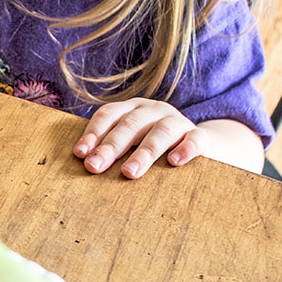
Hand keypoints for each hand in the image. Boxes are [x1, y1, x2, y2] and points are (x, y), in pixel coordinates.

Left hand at [75, 98, 203, 178]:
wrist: (194, 144)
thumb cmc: (149, 146)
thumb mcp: (129, 142)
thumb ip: (110, 148)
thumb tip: (85, 164)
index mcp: (131, 108)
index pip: (108, 114)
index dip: (93, 132)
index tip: (80, 153)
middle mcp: (153, 110)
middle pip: (130, 124)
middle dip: (110, 146)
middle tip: (95, 166)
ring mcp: (178, 121)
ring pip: (162, 131)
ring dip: (144, 152)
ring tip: (129, 172)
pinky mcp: (200, 136)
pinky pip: (196, 139)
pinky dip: (185, 149)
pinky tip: (174, 162)